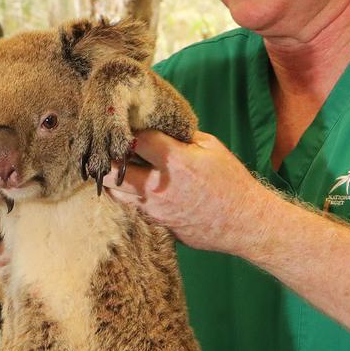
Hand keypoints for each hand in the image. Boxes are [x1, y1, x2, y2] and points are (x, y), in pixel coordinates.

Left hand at [102, 129, 268, 254]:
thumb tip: (158, 126)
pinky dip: (128, 195)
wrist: (243, 222)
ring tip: (118, 167)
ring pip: (115, 192)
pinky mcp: (156, 224)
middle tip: (108, 148)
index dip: (130, 130)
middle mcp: (158, 186)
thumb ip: (181, 135)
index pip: (135, 139)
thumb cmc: (231, 182)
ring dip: (113, 179)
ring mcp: (154, 209)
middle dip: (106, 156)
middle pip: (112, 170)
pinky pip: (131, 207)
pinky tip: (134, 186)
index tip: (130, 126)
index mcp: (173, 161)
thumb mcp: (211, 147)